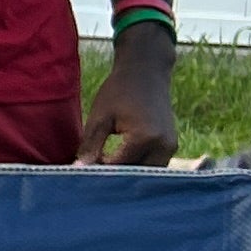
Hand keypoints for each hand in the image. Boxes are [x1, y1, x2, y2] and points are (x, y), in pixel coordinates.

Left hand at [82, 37, 177, 164]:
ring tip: (103, 167)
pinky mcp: (171, 145)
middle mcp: (163, 146)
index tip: (81, 172)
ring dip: (126, 175)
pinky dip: (136, 167)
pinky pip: (153, 165)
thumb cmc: (119, 90)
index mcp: (144, 138)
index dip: (98, 173)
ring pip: (146, 173)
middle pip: (135, 176)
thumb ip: (90, 145)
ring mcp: (171, 147)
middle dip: (114, 178)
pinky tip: (117, 162)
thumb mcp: (100, 116)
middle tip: (92, 173)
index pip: (118, 167)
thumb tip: (79, 169)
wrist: (146, 71)